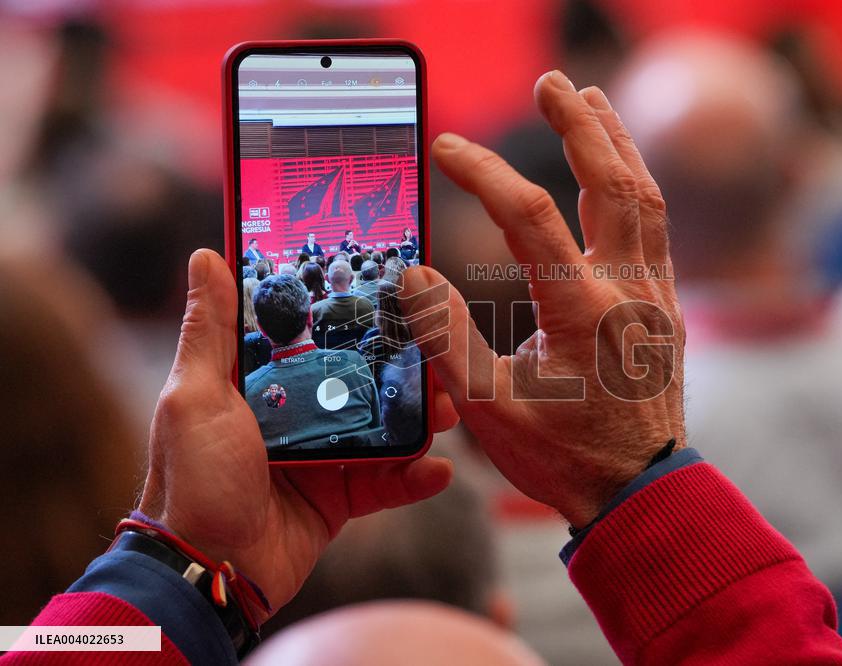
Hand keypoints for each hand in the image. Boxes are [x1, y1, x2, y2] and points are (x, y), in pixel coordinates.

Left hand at [138, 249, 456, 617]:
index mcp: (260, 382)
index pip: (311, 334)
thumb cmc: (191, 479)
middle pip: (359, 377)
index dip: (346, 309)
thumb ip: (208, 330)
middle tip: (436, 342)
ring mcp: (320, 456)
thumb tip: (206, 257)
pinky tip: (441, 468)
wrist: (205, 571)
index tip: (387, 282)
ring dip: (420, 416)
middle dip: (400, 362)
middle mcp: (293, 413)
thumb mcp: (193, 396)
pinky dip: (415, 478)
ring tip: (452, 404)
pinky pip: (387, 482)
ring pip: (383, 426)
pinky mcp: (338, 497)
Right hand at [400, 71, 684, 528]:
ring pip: (645, 197)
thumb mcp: (487, 409)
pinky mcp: (667, 306)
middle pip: (611, 183)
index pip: (530, 217)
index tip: (447, 148)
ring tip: (590, 101)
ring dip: (617, 143)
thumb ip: (445, 337)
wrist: (638, 491)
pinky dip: (636, 184)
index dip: (483, 174)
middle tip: (550, 83)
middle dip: (578, 124)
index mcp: (581, 312)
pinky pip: (657, 226)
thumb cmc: (562, 456)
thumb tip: (412, 274)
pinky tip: (620, 169)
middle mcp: (629, 291)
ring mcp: (656, 295)